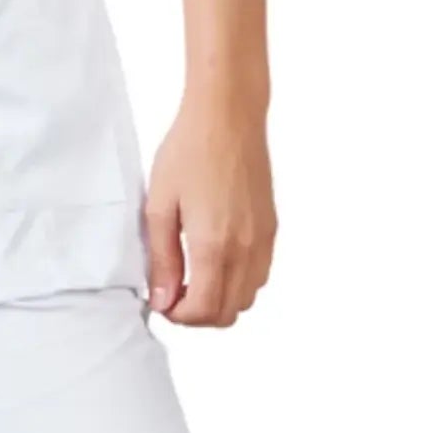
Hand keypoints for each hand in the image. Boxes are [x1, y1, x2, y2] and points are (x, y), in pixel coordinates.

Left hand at [142, 92, 274, 326]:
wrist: (228, 116)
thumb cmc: (189, 151)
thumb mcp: (160, 203)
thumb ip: (162, 258)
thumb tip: (162, 299)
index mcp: (214, 246)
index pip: (203, 310)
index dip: (179, 316)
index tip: (161, 300)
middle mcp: (246, 250)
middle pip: (228, 313)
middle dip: (198, 314)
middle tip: (173, 291)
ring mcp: (263, 241)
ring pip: (247, 298)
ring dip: (220, 299)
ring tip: (192, 275)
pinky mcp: (271, 229)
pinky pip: (260, 275)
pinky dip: (239, 282)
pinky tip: (216, 259)